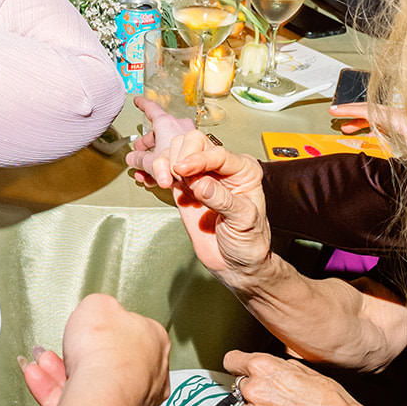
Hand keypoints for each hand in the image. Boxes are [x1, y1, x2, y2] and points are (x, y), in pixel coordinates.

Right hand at [22, 294, 169, 405]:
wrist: (97, 399)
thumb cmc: (106, 353)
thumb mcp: (98, 305)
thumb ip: (100, 306)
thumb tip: (99, 310)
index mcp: (154, 343)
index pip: (131, 330)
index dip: (105, 326)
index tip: (89, 325)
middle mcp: (149, 376)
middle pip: (109, 361)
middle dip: (80, 353)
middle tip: (64, 346)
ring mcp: (131, 404)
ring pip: (91, 385)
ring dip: (61, 372)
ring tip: (43, 361)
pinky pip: (78, 405)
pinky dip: (54, 391)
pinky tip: (37, 378)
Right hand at [127, 96, 196, 188]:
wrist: (203, 177)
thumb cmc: (182, 163)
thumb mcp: (152, 162)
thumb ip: (139, 159)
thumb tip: (132, 158)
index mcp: (167, 124)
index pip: (151, 109)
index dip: (142, 105)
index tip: (138, 101)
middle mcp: (179, 128)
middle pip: (158, 132)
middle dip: (146, 144)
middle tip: (138, 149)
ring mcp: (188, 139)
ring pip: (166, 146)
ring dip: (154, 159)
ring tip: (145, 171)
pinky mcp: (195, 152)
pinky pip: (176, 155)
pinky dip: (165, 164)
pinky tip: (157, 177)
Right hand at [157, 131, 270, 282]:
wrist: (235, 263)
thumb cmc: (249, 241)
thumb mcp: (244, 220)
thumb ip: (223, 200)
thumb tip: (201, 183)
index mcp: (243, 170)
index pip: (217, 153)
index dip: (198, 159)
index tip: (183, 169)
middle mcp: (222, 169)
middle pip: (194, 142)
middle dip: (181, 157)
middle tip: (177, 177)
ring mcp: (201, 176)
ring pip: (177, 151)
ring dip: (166, 163)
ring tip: (167, 181)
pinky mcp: (185, 188)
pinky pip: (167, 170)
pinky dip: (157, 171)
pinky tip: (157, 179)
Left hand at [222, 352, 371, 405]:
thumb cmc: (327, 398)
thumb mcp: (301, 368)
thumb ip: (276, 366)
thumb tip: (267, 368)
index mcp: (262, 367)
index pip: (231, 361)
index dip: (239, 365)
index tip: (241, 369)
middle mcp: (254, 390)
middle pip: (240, 386)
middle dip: (254, 389)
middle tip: (275, 395)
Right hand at [329, 100, 406, 149]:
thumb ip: (403, 145)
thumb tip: (390, 147)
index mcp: (396, 118)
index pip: (366, 110)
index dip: (348, 110)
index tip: (333, 110)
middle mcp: (397, 118)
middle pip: (368, 111)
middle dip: (350, 114)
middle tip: (335, 117)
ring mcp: (401, 123)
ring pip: (375, 119)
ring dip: (360, 123)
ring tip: (348, 129)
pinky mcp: (405, 130)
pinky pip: (383, 126)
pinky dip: (372, 129)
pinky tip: (370, 138)